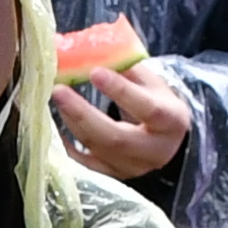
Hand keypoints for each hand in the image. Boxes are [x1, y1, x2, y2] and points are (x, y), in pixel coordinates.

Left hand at [50, 60, 192, 181]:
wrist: (166, 138)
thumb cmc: (156, 102)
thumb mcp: (150, 82)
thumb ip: (124, 69)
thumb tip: (86, 51)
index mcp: (171, 121)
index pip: (146, 108)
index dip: (120, 91)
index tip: (94, 71)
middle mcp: (155, 150)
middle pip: (116, 137)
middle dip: (83, 113)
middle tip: (59, 90)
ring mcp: (134, 167)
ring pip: (98, 149)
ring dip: (72, 123)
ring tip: (58, 100)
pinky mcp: (116, 175)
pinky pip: (87, 164)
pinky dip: (69, 145)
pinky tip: (56, 126)